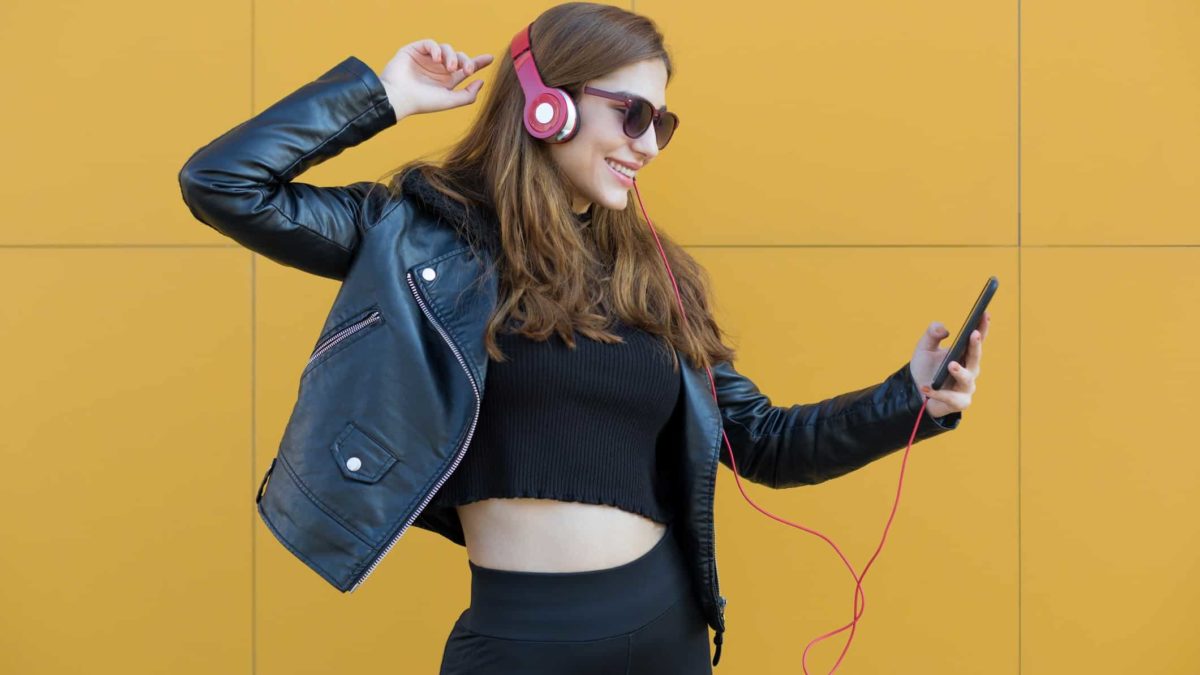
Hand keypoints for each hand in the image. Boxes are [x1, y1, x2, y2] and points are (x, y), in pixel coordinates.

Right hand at [379, 39, 494, 120]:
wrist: (398, 97)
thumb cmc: (422, 102)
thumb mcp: (449, 101)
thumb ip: (468, 95)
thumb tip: (481, 81)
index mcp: (447, 80)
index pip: (465, 68)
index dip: (478, 62)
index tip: (490, 58)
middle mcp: (438, 69)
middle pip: (459, 57)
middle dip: (466, 61)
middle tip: (467, 70)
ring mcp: (426, 59)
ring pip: (446, 49)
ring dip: (452, 56)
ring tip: (450, 68)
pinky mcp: (415, 50)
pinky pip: (430, 43)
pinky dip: (436, 49)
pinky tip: (437, 60)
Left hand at [908, 311, 990, 418]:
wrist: (916, 393)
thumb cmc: (926, 369)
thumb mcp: (924, 348)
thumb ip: (932, 334)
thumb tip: (945, 330)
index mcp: (965, 354)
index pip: (976, 339)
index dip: (982, 326)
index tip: (984, 313)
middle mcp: (970, 370)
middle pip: (975, 357)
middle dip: (976, 345)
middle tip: (974, 334)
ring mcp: (966, 387)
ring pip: (967, 379)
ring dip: (960, 372)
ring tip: (951, 365)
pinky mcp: (959, 403)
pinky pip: (950, 398)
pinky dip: (938, 393)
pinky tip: (927, 387)